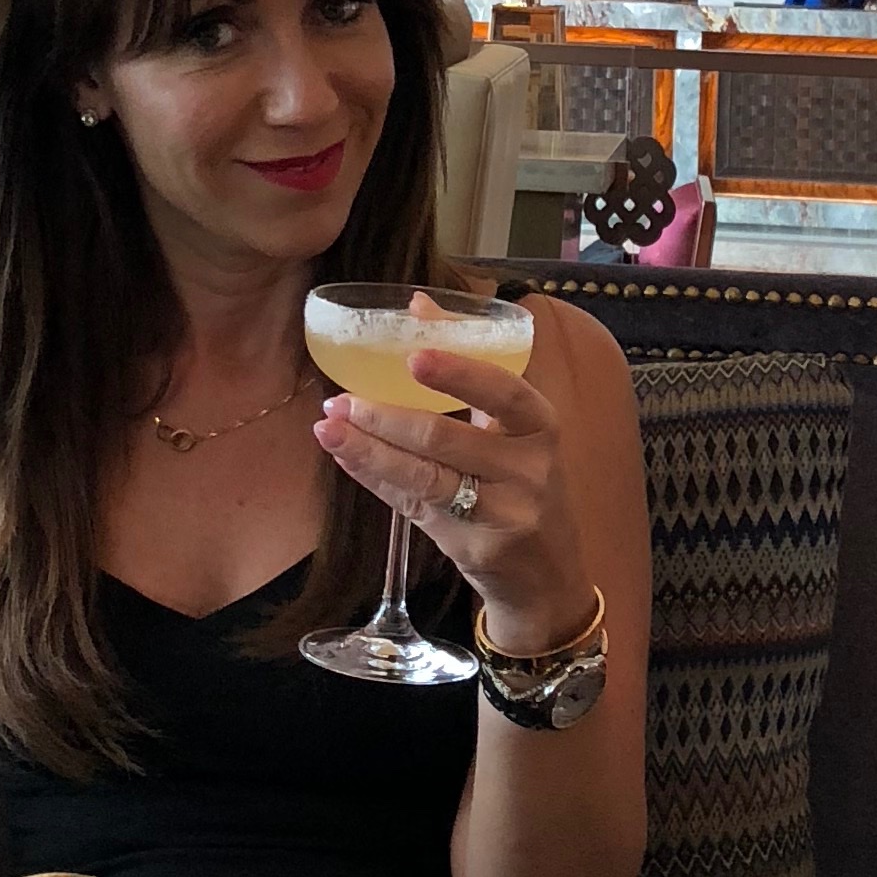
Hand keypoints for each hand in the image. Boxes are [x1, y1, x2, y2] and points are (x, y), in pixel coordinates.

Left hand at [313, 320, 594, 650]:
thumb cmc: (521, 482)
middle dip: (385, 417)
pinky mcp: (475, 546)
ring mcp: (503, 512)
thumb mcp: (511, 426)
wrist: (549, 572)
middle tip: (340, 399)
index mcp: (539, 424)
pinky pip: (415, 507)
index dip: (459, 372)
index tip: (413, 355)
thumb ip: (467, 369)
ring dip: (369, 450)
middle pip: (447, 438)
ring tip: (327, 427)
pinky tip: (347, 458)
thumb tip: (416, 304)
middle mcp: (528, 468)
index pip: (504, 390)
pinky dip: (376, 479)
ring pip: (424, 478)